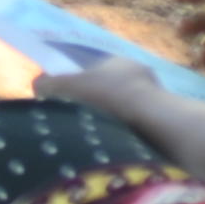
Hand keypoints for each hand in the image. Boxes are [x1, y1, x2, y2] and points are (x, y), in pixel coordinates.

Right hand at [49, 53, 180, 135]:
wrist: (151, 120)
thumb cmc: (105, 96)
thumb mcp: (65, 87)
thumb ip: (46, 84)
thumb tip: (38, 87)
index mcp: (116, 60)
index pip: (94, 70)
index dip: (80, 84)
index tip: (71, 101)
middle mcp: (139, 73)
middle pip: (111, 88)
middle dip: (99, 102)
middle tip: (84, 121)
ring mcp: (156, 96)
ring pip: (128, 107)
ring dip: (116, 119)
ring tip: (102, 136)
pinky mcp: (166, 118)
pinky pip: (141, 123)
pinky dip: (130, 131)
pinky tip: (121, 143)